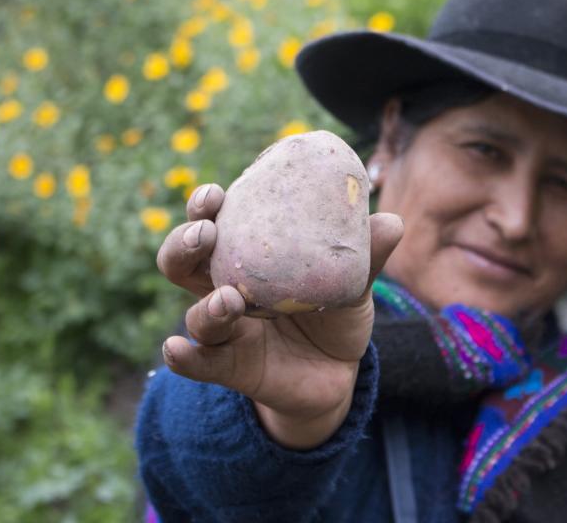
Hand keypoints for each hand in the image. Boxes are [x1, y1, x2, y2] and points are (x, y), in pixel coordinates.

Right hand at [156, 183, 402, 448]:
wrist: (339, 373)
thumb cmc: (335, 314)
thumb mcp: (353, 283)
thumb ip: (366, 255)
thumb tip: (390, 221)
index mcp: (248, 259)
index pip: (214, 224)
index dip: (205, 207)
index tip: (214, 193)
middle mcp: (225, 290)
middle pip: (183, 263)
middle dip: (185, 244)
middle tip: (206, 233)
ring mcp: (226, 331)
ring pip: (197, 315)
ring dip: (207, 305)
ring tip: (228, 299)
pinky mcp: (230, 369)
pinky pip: (199, 364)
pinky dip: (186, 358)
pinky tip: (176, 350)